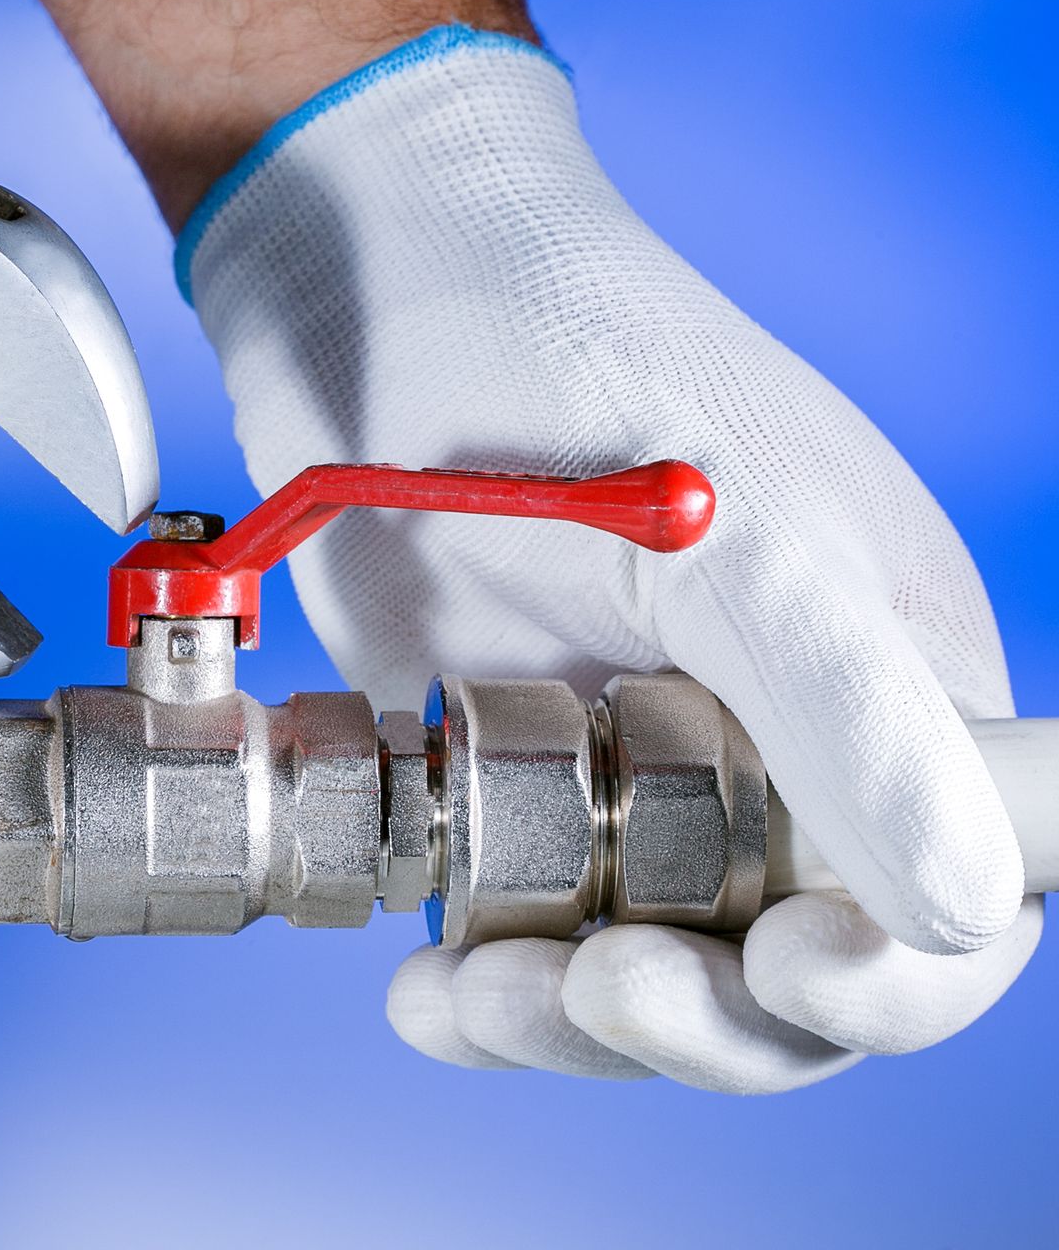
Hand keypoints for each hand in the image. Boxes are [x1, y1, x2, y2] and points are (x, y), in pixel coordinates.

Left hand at [175, 27, 1039, 1092]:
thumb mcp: (730, 523)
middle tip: (595, 984)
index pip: (954, 898)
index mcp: (885, 680)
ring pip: (647, 974)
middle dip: (702, 1018)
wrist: (358, 304)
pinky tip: (422, 982)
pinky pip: (517, 932)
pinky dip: (475, 981)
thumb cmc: (560, 350)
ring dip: (570, 1020)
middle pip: (787, 979)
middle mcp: (771, 748)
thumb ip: (849, 709)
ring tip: (469, 991)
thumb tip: (965, 904)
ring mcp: (627, 776)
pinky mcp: (502, 788)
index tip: (785, 965)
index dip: (897, 978)